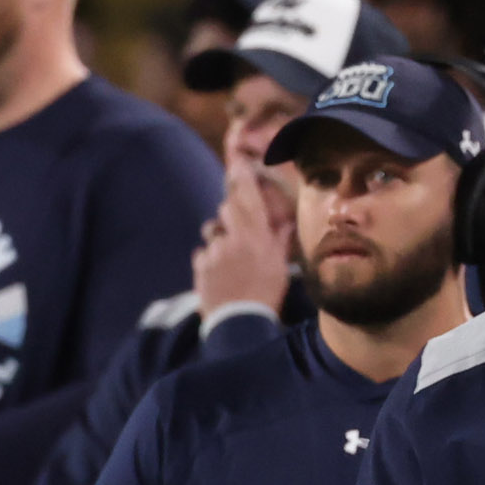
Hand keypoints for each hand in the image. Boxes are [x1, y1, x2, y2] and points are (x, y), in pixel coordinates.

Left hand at [192, 165, 290, 317]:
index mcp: (255, 235)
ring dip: (220, 239)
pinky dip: (209, 260)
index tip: (238, 162)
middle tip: (240, 227)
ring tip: (230, 259)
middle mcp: (233, 238)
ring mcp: (214, 252)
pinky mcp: (199, 266)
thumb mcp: (280, 266)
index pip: (247, 197)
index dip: (242, 177)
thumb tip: (284, 222)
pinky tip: (219, 275)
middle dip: (231, 212)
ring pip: (212, 232)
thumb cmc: (266, 293)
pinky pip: (203, 254)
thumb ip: (280, 240)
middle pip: (226, 208)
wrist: (239, 322)